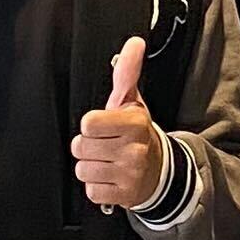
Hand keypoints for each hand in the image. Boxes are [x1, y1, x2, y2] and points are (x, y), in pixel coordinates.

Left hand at [73, 35, 167, 210]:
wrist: (159, 169)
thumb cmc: (137, 133)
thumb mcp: (131, 101)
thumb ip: (127, 72)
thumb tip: (134, 43)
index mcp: (134, 123)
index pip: (88, 124)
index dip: (91, 125)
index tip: (103, 126)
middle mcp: (134, 149)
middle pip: (80, 147)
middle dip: (88, 146)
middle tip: (105, 144)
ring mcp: (130, 174)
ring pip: (83, 170)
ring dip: (91, 167)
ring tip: (107, 161)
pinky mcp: (125, 196)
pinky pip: (91, 192)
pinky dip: (97, 187)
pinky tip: (110, 177)